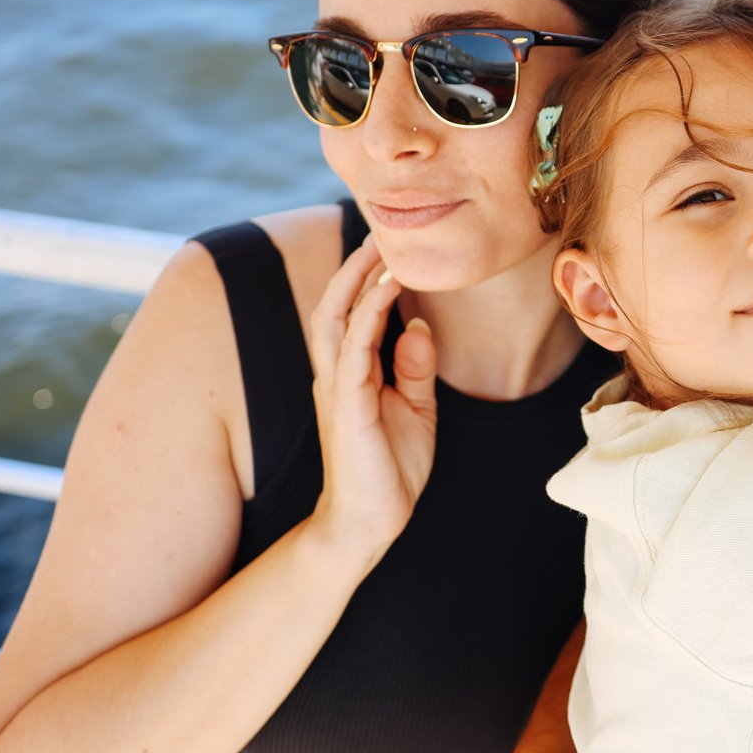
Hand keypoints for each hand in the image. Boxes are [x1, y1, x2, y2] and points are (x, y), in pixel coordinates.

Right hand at [306, 235, 437, 566]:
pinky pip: (354, 351)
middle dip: (354, 265)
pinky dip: (369, 316)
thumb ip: (415, 368)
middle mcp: (336, 375)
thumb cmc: (389, 470)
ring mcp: (338, 389)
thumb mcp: (415, 410)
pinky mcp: (349, 407)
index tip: (390, 244)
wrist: (368, 524)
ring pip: (335, 318)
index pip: (350, 312)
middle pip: (333, 304)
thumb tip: (419, 325)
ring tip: (381, 247)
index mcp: (351, 374)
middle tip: (381, 228)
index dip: (365, 277)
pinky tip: (388, 292)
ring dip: (357, 279)